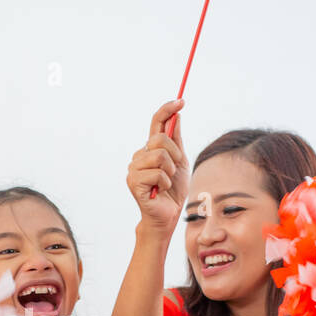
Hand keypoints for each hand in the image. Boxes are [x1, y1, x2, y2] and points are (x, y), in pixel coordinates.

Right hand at [127, 99, 188, 236]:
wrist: (168, 214)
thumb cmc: (173, 190)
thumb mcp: (180, 161)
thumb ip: (176, 141)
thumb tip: (176, 116)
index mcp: (150, 148)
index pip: (156, 122)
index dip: (167, 109)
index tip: (181, 101)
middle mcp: (140, 155)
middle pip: (161, 139)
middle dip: (175, 155)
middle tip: (174, 170)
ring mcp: (134, 168)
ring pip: (160, 156)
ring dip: (170, 172)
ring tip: (165, 183)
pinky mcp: (134, 182)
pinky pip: (158, 173)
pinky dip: (165, 183)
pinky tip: (159, 191)